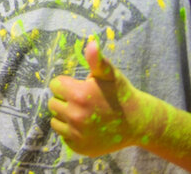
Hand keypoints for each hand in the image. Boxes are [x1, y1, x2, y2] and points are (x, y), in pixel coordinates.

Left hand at [48, 38, 144, 156]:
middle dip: (65, 100)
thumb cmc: (121, 94)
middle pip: (53, 103)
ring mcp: (77, 135)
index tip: (80, 87)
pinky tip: (86, 127)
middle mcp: (75, 116)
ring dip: (65, 116)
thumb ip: (96, 59)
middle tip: (83, 101)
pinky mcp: (79, 147)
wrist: (138, 122)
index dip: (67, 84)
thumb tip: (91, 43)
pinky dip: (71, 131)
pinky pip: (64, 136)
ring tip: (83, 113)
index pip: (55, 85)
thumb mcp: (109, 74)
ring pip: (55, 120)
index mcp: (78, 95)